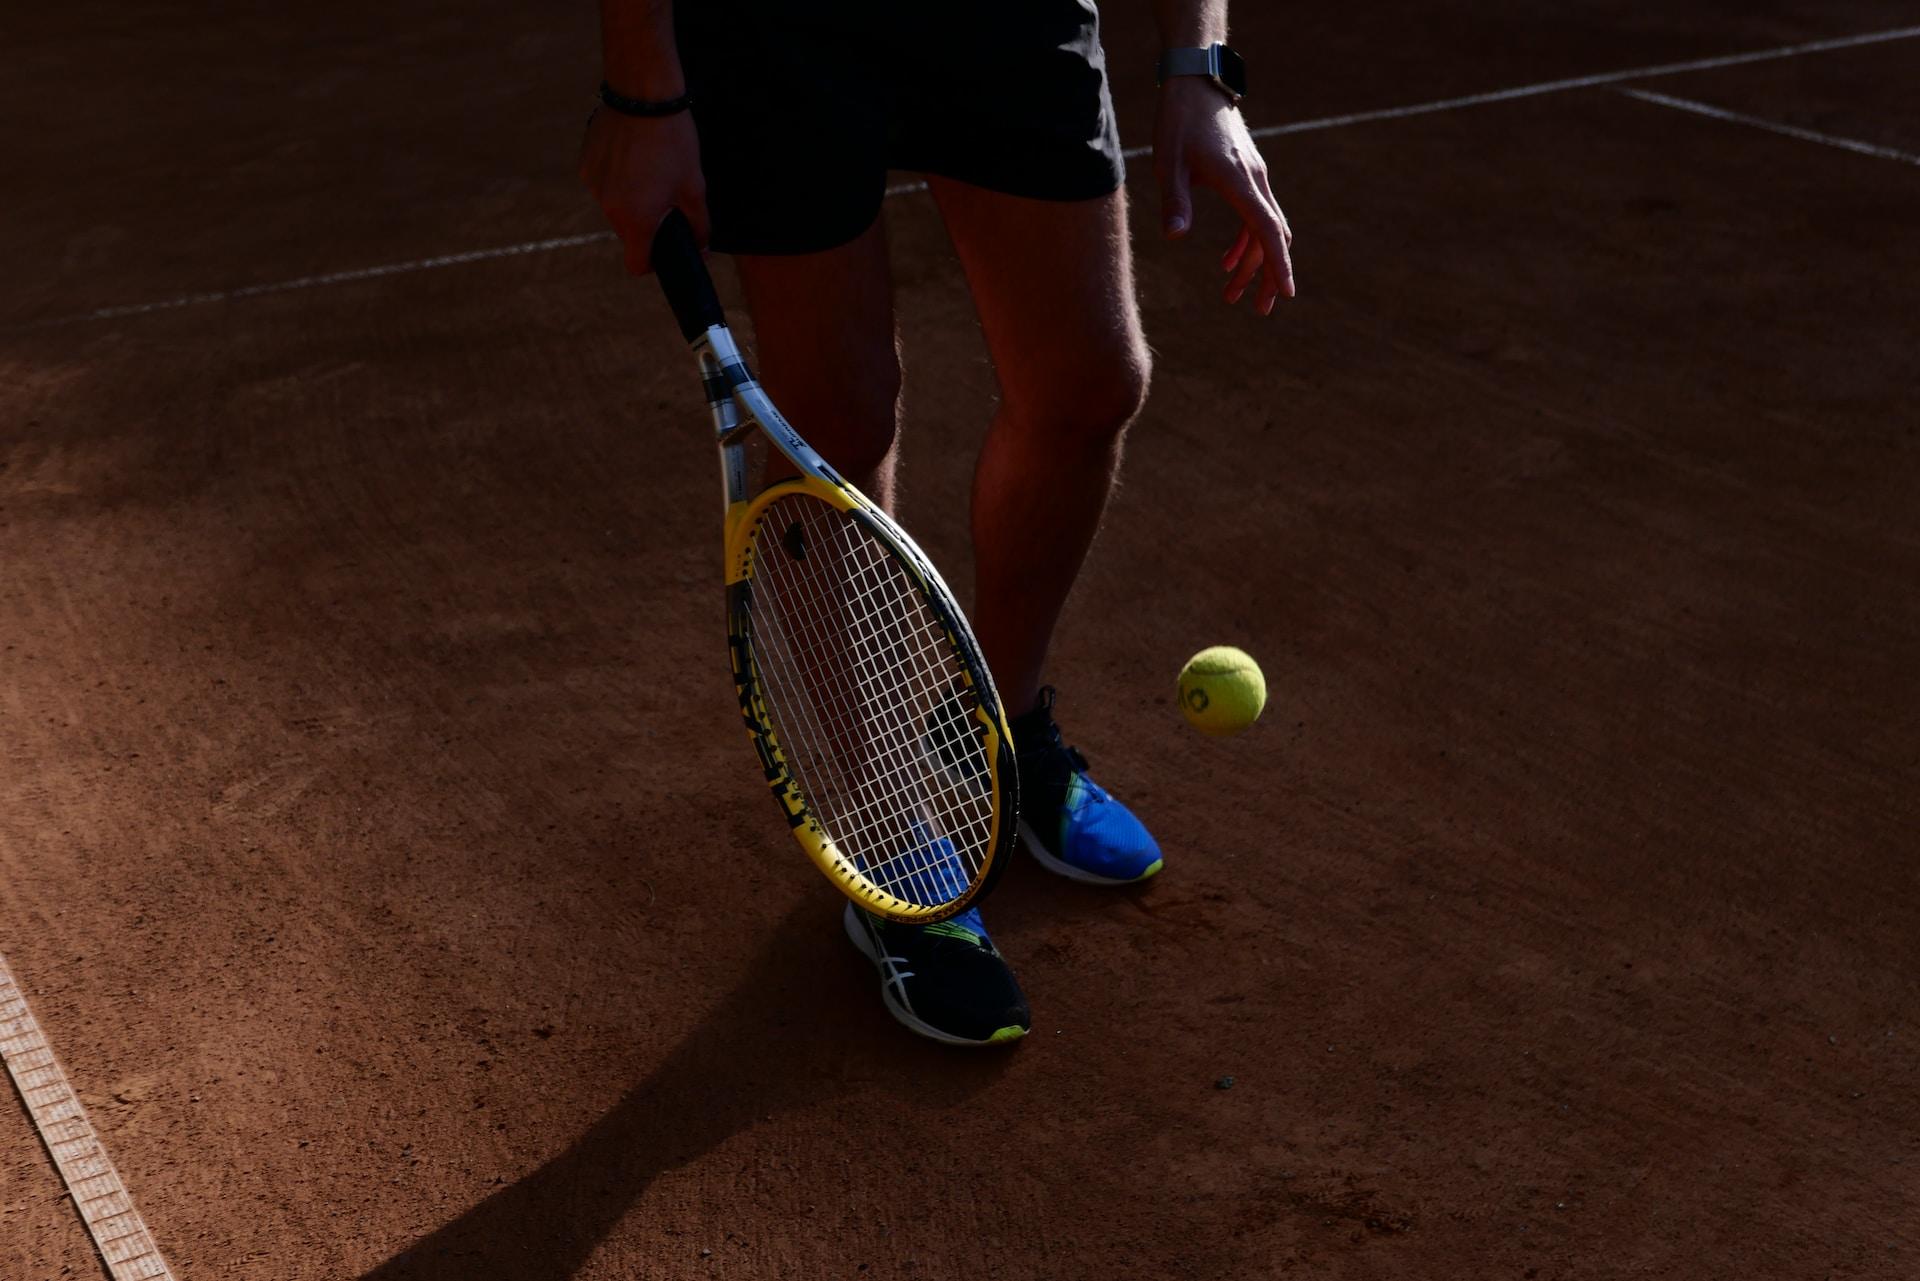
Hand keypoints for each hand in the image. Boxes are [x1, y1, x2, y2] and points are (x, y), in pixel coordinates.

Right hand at [578, 104, 708, 274]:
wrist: (642, 95)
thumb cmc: (672, 142)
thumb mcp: (694, 187)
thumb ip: (699, 225)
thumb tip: (702, 248)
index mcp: (636, 219)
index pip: (636, 264)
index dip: (653, 262)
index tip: (663, 248)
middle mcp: (608, 208)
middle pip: (628, 232)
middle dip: (645, 222)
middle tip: (664, 196)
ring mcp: (594, 185)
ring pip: (614, 206)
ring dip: (630, 198)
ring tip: (648, 168)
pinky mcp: (586, 164)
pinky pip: (603, 183)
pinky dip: (617, 177)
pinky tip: (632, 155)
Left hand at [1153, 78, 1294, 313]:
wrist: (1196, 83)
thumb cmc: (1179, 121)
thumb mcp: (1169, 163)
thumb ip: (1175, 200)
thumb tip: (1176, 237)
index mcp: (1239, 181)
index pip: (1267, 230)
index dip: (1277, 265)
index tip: (1285, 294)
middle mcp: (1255, 180)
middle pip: (1272, 236)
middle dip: (1267, 274)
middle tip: (1258, 310)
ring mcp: (1254, 176)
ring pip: (1264, 228)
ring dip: (1252, 262)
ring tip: (1231, 294)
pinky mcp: (1247, 173)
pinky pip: (1256, 215)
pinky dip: (1246, 241)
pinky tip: (1227, 261)